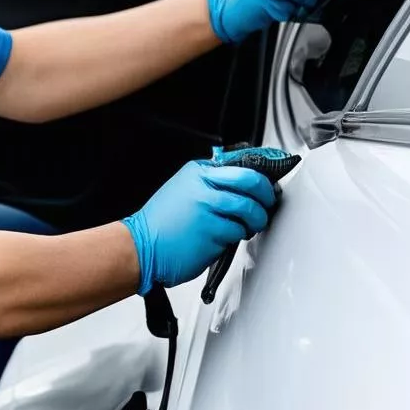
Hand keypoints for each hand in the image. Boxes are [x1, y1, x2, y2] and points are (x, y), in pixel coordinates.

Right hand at [122, 162, 276, 294]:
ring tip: (250, 226)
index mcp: (197, 171)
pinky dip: (238, 236)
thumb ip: (210, 182)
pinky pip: (238, 231)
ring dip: (257, 220)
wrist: (141, 247)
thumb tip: (243, 183)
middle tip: (268, 203)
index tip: (269, 183)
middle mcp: (203, 186)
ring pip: (249, 208)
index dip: (261, 174)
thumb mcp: (182, 189)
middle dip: (267, 194)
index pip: (240, 163)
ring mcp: (208, 208)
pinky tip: (227, 237)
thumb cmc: (161, 223)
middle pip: (251, 181)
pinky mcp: (212, 232)